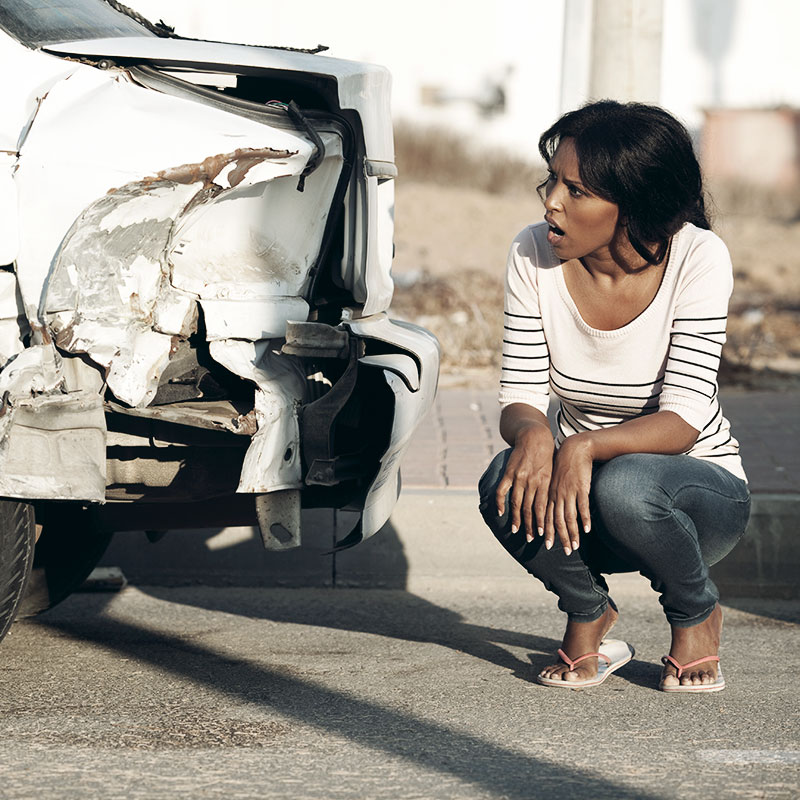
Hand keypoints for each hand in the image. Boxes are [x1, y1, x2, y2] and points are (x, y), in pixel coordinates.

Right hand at [495, 424, 553, 541]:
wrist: (535, 437)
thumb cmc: (547, 456)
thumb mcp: (554, 472)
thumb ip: (552, 487)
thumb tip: (559, 504)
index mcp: (545, 483)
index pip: (543, 507)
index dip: (542, 522)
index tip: (544, 535)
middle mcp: (533, 482)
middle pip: (530, 509)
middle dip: (530, 526)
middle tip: (530, 539)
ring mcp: (520, 477)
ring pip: (517, 503)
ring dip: (516, 519)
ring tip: (515, 530)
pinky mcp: (509, 473)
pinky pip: (502, 490)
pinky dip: (500, 502)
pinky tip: (500, 512)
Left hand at [545, 434, 593, 554]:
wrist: (574, 449)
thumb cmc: (564, 466)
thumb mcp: (554, 481)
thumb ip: (554, 495)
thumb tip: (554, 510)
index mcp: (549, 494)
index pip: (547, 517)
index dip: (548, 532)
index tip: (548, 545)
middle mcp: (557, 495)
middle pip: (557, 521)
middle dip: (560, 538)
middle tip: (565, 552)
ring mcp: (569, 492)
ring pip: (569, 517)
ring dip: (572, 534)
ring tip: (575, 546)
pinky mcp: (581, 488)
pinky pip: (582, 506)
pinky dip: (584, 519)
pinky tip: (586, 530)